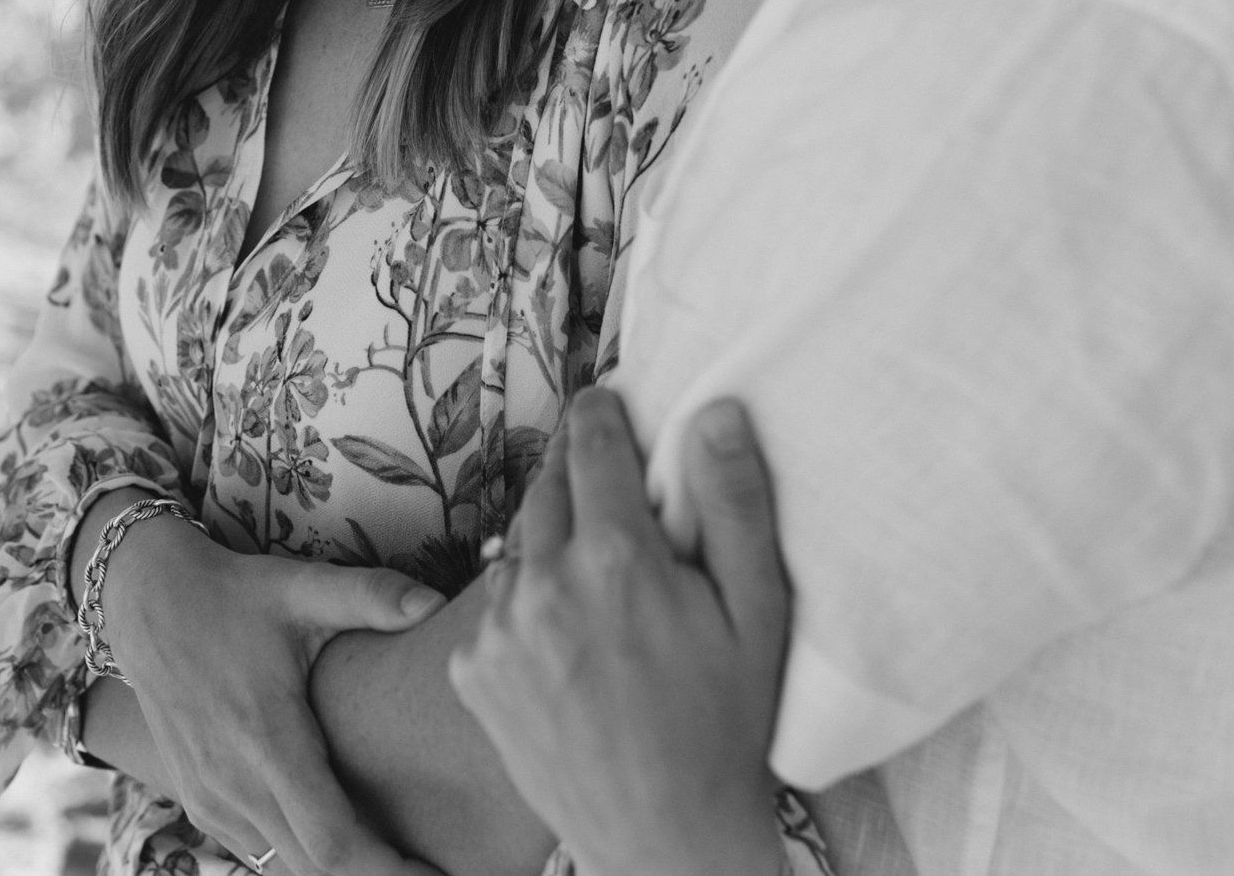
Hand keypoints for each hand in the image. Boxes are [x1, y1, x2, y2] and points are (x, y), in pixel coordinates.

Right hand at [84, 502, 447, 875]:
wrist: (147, 601)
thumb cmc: (233, 595)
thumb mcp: (301, 587)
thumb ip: (370, 596)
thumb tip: (437, 604)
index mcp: (267, 740)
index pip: (333, 842)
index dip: (390, 870)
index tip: (438, 872)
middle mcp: (233, 784)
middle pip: (315, 869)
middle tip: (431, 868)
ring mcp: (210, 799)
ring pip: (283, 866)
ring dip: (337, 866)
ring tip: (394, 855)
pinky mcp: (198, 800)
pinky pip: (257, 851)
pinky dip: (300, 855)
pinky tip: (339, 836)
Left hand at [448, 389, 790, 875]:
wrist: (662, 839)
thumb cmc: (725, 727)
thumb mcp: (758, 614)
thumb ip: (735, 504)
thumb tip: (714, 412)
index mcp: (617, 559)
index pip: (594, 440)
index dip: (605, 412)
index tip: (612, 402)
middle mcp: (545, 584)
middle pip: (547, 483)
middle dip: (579, 469)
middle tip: (613, 483)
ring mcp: (500, 630)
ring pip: (519, 544)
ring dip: (551, 538)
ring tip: (599, 573)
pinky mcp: (474, 672)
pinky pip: (496, 606)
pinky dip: (527, 602)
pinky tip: (571, 635)